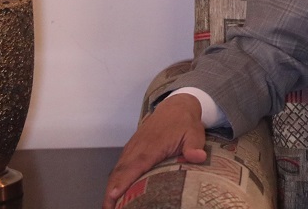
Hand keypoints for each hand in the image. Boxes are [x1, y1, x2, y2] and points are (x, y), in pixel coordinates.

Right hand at [102, 93, 207, 208]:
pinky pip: (119, 167)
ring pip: (117, 170)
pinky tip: (113, 195)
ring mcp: (132, 148)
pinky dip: (114, 181)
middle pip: (121, 171)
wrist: (175, 107)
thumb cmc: (185, 123)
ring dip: (111, 188)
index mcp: (153, 145)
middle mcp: (138, 148)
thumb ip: (194, 146)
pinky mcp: (130, 150)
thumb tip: (198, 157)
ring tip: (109, 207)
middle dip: (112, 191)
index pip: (136, 165)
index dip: (125, 180)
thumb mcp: (194, 133)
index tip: (115, 195)